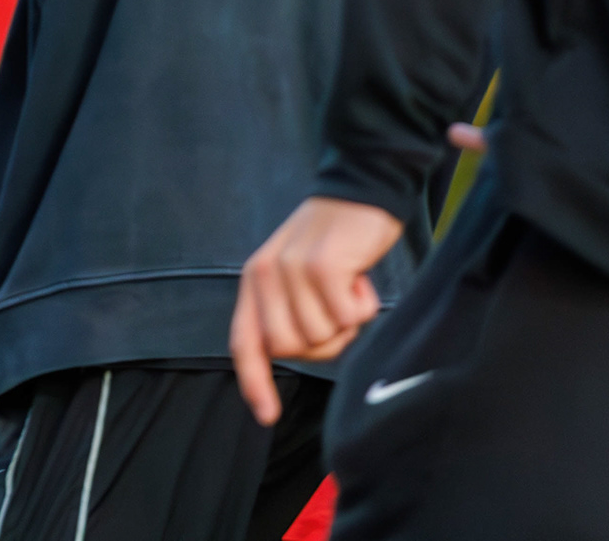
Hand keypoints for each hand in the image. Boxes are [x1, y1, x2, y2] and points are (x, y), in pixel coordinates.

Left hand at [228, 195, 407, 424]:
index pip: (245, 341)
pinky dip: (363, 307)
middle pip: (291, 348)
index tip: (267, 415)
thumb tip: (292, 352)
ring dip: (346, 324)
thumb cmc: (335, 244)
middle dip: (324, 344)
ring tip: (349, 288)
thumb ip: (289, 310)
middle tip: (340, 310)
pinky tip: (361, 279)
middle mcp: (264, 275)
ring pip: (321, 336)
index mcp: (255, 280)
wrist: (360, 193)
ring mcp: (290, 270)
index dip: (253, 380)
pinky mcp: (321, 266)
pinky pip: (347, 318)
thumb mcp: (298, 275)